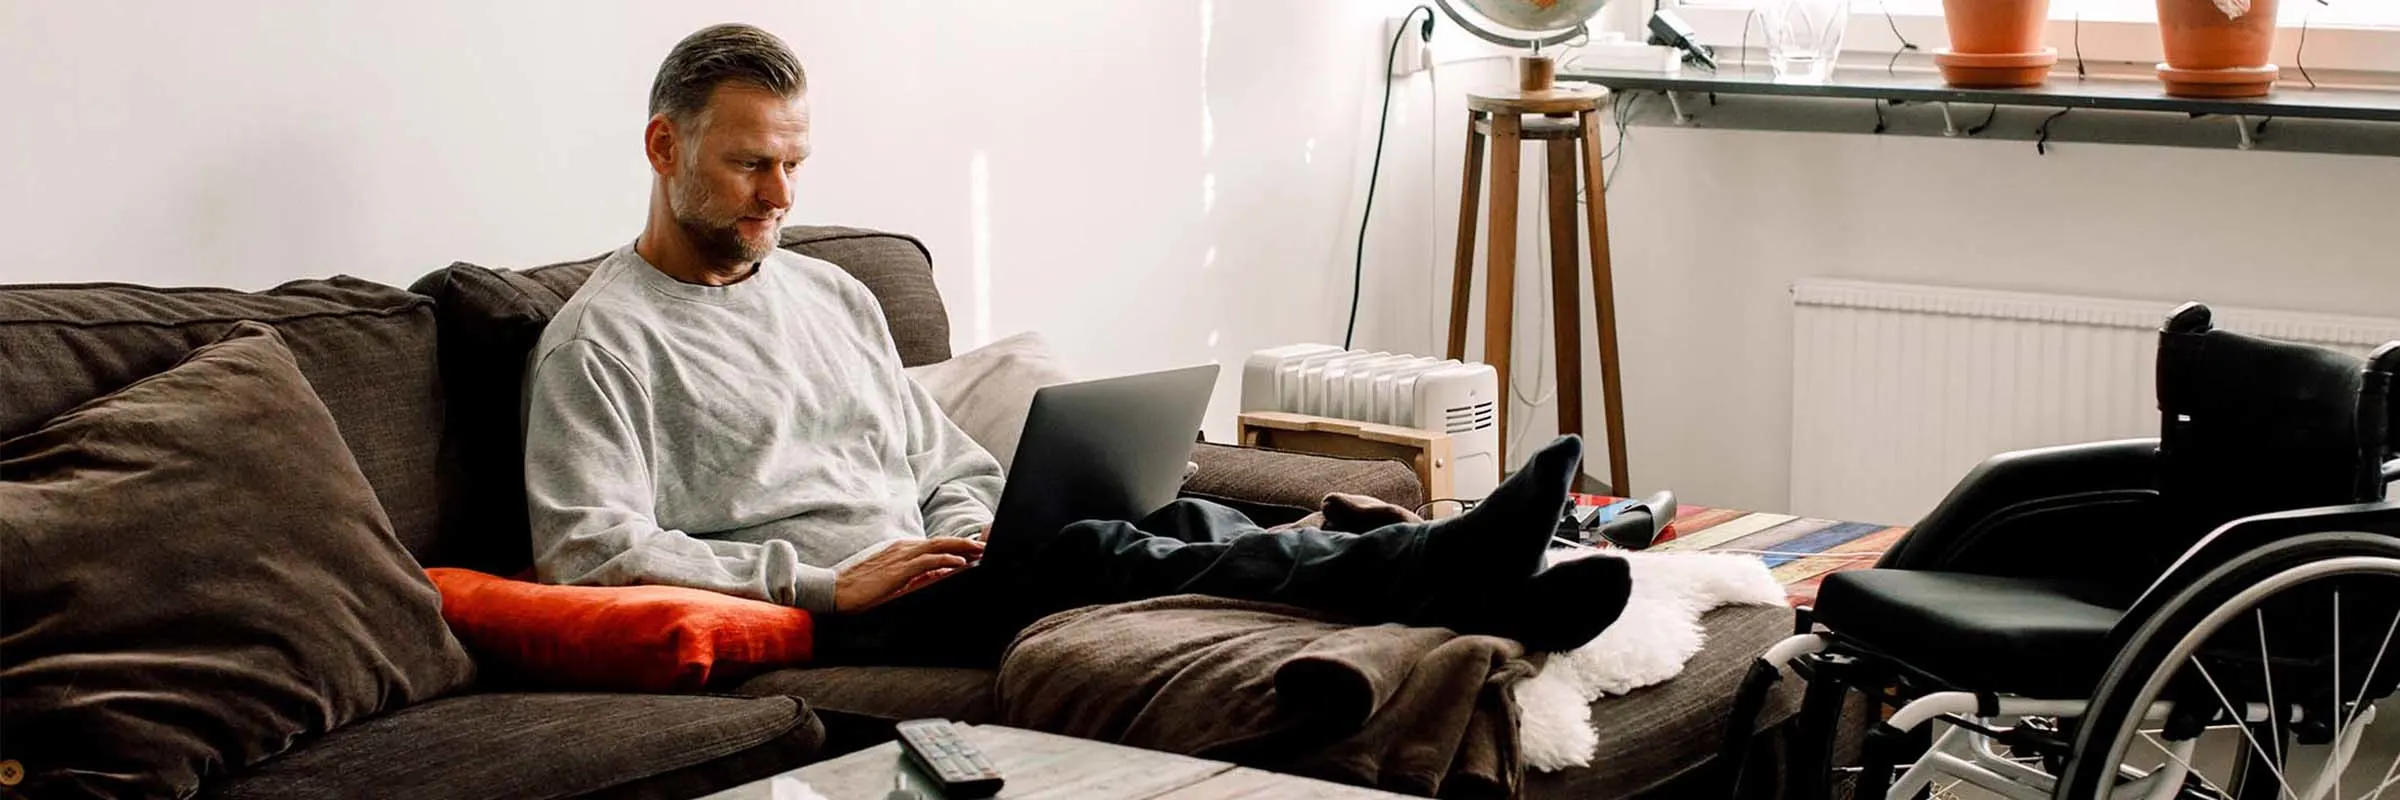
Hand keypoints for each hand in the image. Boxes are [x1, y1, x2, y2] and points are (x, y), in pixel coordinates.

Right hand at [833, 537, 984, 612]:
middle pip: (940, 541)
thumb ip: (917, 576)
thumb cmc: (861, 589)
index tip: (975, 548)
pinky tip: (959, 562)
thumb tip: (940, 574)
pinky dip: (945, 559)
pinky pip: (926, 561)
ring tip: (980, 550)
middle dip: (965, 542)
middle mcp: (903, 549)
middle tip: (985, 545)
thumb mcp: (894, 581)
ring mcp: (900, 557)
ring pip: (937, 546)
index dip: (956, 544)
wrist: (835, 591)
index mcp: (902, 550)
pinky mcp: (897, 569)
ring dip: (961, 547)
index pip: (935, 544)